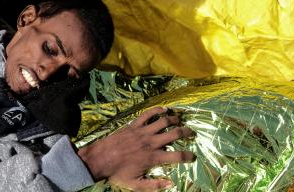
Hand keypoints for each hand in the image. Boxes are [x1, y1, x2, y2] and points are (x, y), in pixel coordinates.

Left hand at [78, 107, 194, 190]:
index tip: (193, 156)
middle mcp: (151, 143)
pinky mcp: (134, 125)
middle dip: (186, 132)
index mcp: (153, 158)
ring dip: (174, 119)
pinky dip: (157, 110)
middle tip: (191, 132)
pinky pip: (147, 114)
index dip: (188, 156)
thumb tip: (171, 185)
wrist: (100, 159)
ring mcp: (142, 132)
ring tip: (180, 120)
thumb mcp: (136, 184)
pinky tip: (164, 109)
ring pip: (163, 121)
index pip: (177, 156)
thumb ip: (155, 185)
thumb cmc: (117, 173)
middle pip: (174, 134)